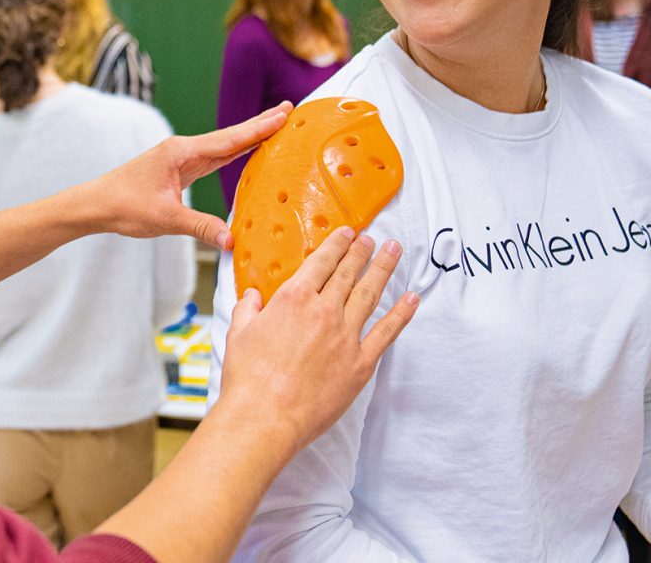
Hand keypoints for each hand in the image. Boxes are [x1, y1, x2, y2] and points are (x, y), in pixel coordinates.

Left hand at [86, 103, 290, 248]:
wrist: (96, 204)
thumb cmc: (125, 206)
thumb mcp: (166, 219)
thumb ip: (200, 227)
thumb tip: (231, 240)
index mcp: (182, 152)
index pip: (229, 140)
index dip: (258, 129)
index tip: (283, 115)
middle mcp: (184, 149)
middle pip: (231, 136)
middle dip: (260, 124)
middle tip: (289, 109)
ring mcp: (182, 158)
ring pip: (224, 146)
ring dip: (249, 136)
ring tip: (276, 125)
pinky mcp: (180, 169)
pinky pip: (214, 158)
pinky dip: (234, 152)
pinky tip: (246, 150)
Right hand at [217, 227, 417, 458]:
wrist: (266, 416)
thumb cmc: (248, 378)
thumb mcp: (239, 334)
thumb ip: (247, 310)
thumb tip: (252, 297)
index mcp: (294, 299)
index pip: (321, 262)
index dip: (337, 245)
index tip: (348, 233)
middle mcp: (324, 311)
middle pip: (348, 273)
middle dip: (362, 252)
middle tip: (373, 239)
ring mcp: (346, 336)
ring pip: (370, 295)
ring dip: (383, 270)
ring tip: (393, 252)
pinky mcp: (360, 363)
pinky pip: (387, 333)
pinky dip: (402, 314)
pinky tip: (412, 299)